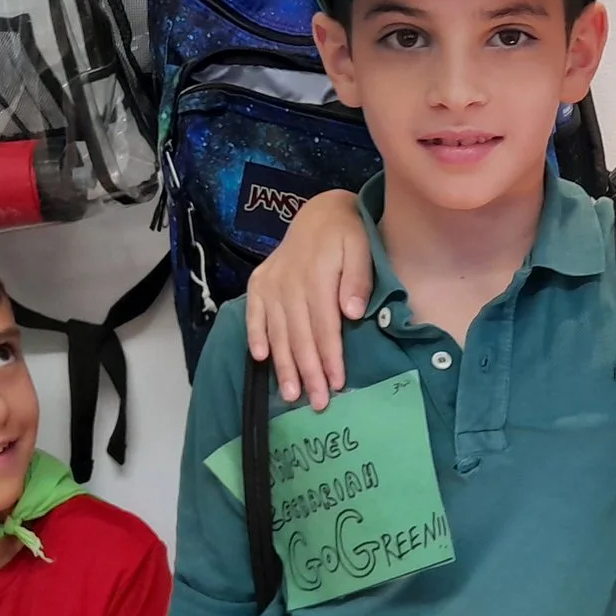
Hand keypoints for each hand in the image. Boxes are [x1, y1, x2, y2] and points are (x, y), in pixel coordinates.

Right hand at [246, 190, 371, 410]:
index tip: (337, 384)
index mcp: (316, 277)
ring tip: (290, 395)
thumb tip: (352, 312)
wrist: (320, 213)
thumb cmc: (348, 235)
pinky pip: (253, 315)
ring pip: (277, 333)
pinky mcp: (258, 284)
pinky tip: (260, 359)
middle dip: (309, 372)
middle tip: (316, 403)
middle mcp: (288, 283)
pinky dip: (255, 337)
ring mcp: (270, 284)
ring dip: (283, 365)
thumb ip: (357, 279)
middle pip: (299, 336)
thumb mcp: (362, 248)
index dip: (330, 357)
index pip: (324, 327)